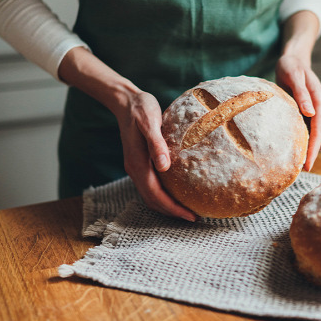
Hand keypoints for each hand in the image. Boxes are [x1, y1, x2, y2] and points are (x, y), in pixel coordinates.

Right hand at [116, 91, 198, 221]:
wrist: (126, 102)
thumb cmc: (141, 109)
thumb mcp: (150, 122)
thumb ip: (156, 144)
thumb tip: (164, 167)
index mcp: (138, 164)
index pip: (156, 195)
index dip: (173, 208)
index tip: (191, 216)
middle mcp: (135, 170)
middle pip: (153, 201)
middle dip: (172, 212)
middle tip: (194, 218)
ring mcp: (135, 168)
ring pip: (150, 196)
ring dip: (167, 207)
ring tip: (187, 210)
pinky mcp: (139, 164)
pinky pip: (151, 186)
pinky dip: (163, 196)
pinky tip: (177, 193)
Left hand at [276, 54, 320, 171]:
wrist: (293, 61)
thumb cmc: (291, 67)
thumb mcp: (293, 75)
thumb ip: (302, 94)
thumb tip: (310, 113)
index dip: (314, 149)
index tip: (306, 165)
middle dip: (313, 151)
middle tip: (293, 158)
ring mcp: (320, 114)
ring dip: (309, 146)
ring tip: (290, 150)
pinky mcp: (314, 116)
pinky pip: (313, 134)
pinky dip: (305, 139)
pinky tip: (291, 139)